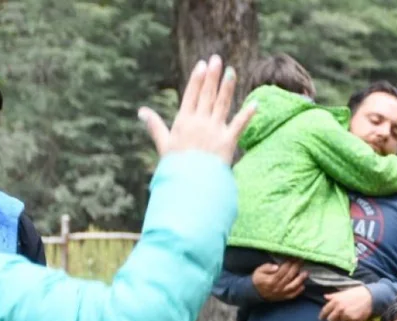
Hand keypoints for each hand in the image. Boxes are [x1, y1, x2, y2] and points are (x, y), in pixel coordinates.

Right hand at [139, 55, 255, 165]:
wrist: (190, 184)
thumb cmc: (176, 166)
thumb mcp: (163, 144)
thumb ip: (155, 126)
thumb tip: (141, 111)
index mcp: (184, 122)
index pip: (191, 95)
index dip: (197, 79)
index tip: (202, 65)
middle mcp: (199, 123)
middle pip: (207, 95)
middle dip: (212, 76)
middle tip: (217, 59)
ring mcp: (214, 131)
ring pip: (222, 104)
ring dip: (227, 87)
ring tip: (232, 72)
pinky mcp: (228, 142)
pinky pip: (239, 125)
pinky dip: (248, 114)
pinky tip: (255, 104)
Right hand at [252, 262, 306, 300]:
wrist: (256, 292)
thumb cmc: (258, 279)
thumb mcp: (258, 271)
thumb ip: (267, 268)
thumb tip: (276, 266)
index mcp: (271, 280)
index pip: (282, 270)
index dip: (289, 263)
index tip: (294, 257)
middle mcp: (277, 287)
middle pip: (289, 276)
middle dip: (296, 268)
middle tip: (301, 261)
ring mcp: (281, 293)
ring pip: (293, 286)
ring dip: (300, 279)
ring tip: (306, 273)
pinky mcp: (284, 297)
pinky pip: (293, 295)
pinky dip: (299, 291)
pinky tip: (303, 285)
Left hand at [320, 286, 373, 320]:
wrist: (370, 296)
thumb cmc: (357, 292)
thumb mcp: (344, 292)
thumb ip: (334, 296)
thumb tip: (325, 297)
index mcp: (336, 301)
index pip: (325, 311)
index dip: (322, 315)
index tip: (321, 318)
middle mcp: (339, 309)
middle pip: (331, 320)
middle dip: (333, 319)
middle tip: (337, 318)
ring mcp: (346, 315)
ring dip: (343, 319)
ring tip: (350, 313)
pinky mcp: (353, 320)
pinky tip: (355, 315)